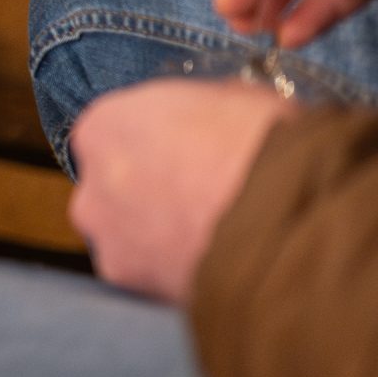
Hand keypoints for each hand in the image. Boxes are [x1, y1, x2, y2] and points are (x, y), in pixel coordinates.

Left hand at [67, 78, 294, 302]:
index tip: (190, 152)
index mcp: (107, 123)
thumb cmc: (263, 145)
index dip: (159, 142)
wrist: (285, 218)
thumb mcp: (235, 96)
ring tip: (214, 236)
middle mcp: (92, 180)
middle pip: (116, 183)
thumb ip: (202, 109)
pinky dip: (172, 271)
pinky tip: (212, 264)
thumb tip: (213, 120)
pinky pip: (148, 273)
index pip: (119, 130)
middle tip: (203, 197)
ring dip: (158, 234)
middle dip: (153, 190)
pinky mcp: (129, 280)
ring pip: (127, 233)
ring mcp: (106, 235)